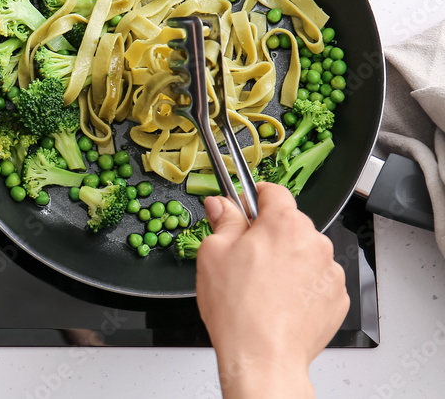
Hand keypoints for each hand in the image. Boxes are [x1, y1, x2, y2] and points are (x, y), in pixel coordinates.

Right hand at [195, 182, 349, 398]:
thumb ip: (223, 221)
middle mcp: (314, 242)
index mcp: (283, 223)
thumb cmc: (238, 310)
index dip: (253, 198)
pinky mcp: (337, 298)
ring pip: (305, 252)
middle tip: (245, 257)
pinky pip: (317, 280)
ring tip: (263, 286)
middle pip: (290, 223)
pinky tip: (279, 301)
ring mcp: (329, 272)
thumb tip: (222, 205)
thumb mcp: (213, 254)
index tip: (244, 208)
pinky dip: (301, 285)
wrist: (263, 358)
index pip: (273, 191)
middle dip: (269, 234)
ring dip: (288, 260)